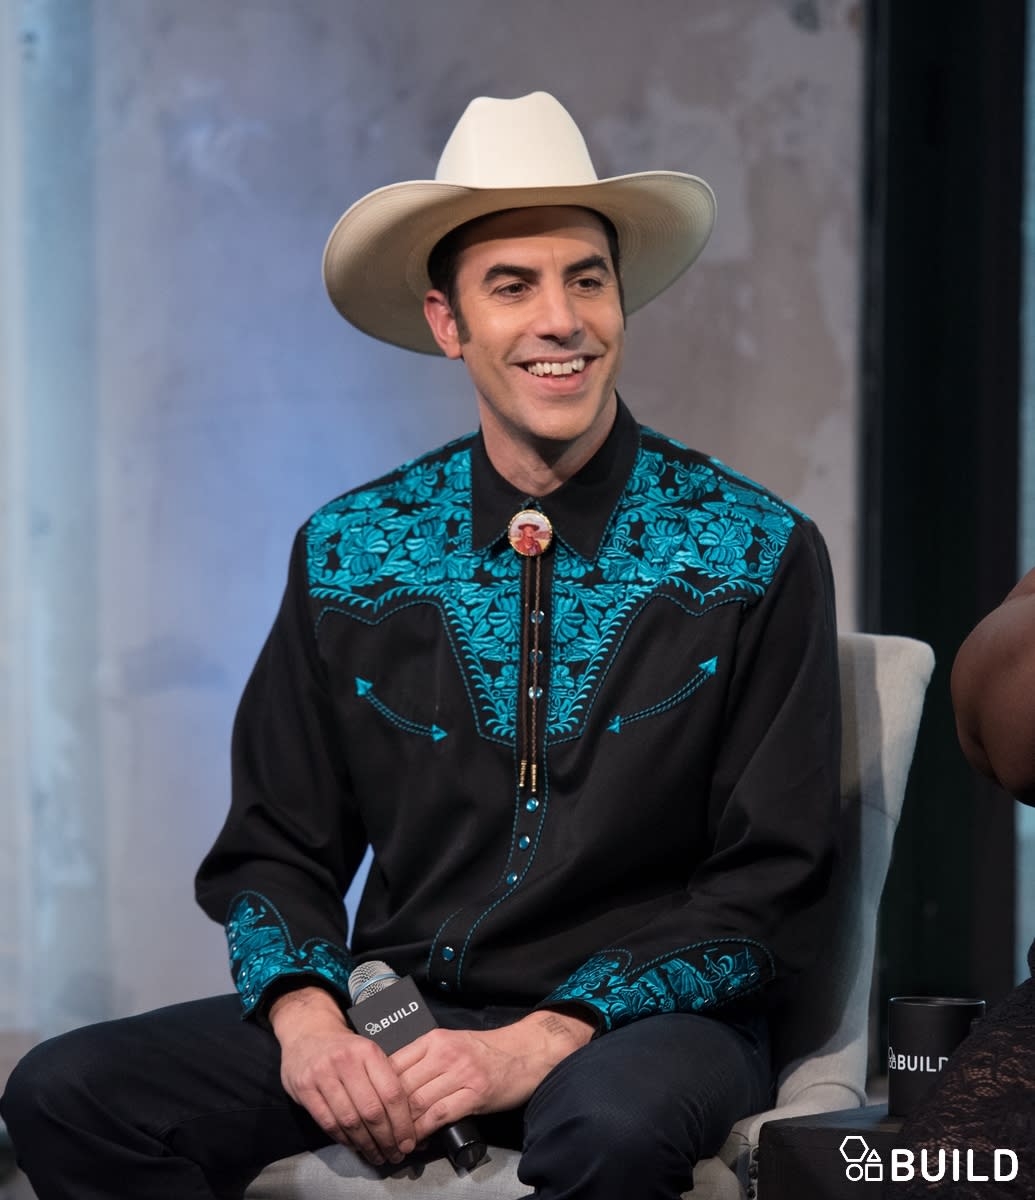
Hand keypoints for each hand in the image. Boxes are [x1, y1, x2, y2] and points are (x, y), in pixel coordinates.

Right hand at [270, 986, 417, 1165]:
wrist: (308, 1032)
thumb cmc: (346, 1049)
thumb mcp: (369, 1054)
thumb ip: (386, 1082)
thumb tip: (413, 1121)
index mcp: (368, 1051)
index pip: (391, 1093)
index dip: (402, 1123)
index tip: (408, 1142)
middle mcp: (345, 1061)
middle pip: (371, 1111)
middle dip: (386, 1139)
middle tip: (395, 1155)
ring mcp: (322, 1074)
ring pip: (349, 1121)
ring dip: (366, 1145)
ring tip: (377, 1156)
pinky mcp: (304, 1088)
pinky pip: (328, 1123)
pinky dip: (344, 1140)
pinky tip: (355, 1146)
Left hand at [391, 1007, 594, 1142]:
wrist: (526, 1051)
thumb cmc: (488, 1051)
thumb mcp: (452, 1044)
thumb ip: (425, 1059)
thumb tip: (395, 1084)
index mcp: (434, 1038)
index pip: (392, 1063)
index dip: (377, 1089)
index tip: (370, 1108)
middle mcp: (443, 1052)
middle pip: (401, 1085)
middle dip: (386, 1113)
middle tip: (376, 1133)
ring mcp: (460, 1072)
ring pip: (416, 1102)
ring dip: (401, 1127)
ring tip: (394, 1142)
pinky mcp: (474, 1093)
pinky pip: (438, 1114)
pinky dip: (423, 1131)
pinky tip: (417, 1141)